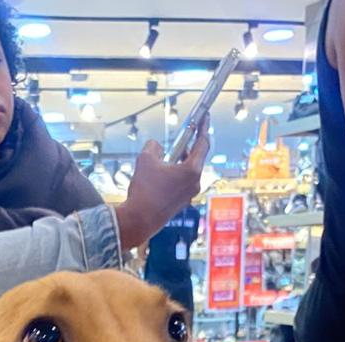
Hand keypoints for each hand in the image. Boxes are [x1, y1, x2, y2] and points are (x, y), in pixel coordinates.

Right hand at [116, 123, 208, 251]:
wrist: (139, 220)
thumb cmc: (144, 190)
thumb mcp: (146, 159)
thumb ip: (154, 146)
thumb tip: (156, 145)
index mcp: (192, 170)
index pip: (203, 143)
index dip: (204, 128)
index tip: (205, 117)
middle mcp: (195, 183)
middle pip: (197, 158)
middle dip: (190, 145)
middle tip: (186, 134)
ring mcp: (189, 195)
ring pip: (188, 171)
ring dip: (181, 160)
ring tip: (169, 154)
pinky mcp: (181, 204)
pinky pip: (182, 183)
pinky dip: (176, 174)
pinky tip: (164, 173)